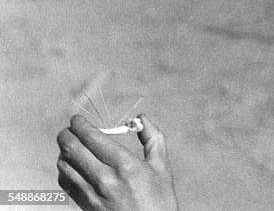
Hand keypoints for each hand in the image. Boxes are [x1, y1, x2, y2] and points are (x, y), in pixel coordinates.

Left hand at [57, 114, 178, 210]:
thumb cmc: (159, 200)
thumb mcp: (162, 166)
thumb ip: (152, 137)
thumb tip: (141, 118)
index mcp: (125, 165)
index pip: (92, 137)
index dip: (80, 124)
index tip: (78, 119)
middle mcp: (105, 179)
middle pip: (72, 149)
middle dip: (66, 134)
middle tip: (69, 129)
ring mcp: (92, 195)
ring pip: (64, 166)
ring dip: (64, 152)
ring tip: (71, 146)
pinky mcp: (85, 206)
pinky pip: (65, 183)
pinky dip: (64, 170)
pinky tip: (72, 166)